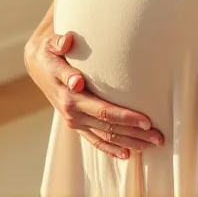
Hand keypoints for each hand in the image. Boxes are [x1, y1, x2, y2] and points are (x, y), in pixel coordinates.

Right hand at [24, 29, 163, 158]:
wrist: (38, 63)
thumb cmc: (51, 50)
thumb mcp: (52, 43)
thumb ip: (60, 42)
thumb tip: (67, 42)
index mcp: (69, 93)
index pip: (103, 109)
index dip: (125, 116)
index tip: (146, 119)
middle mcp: (72, 111)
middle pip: (109, 126)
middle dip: (135, 132)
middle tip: (159, 136)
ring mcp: (74, 120)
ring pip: (105, 136)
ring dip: (130, 142)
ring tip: (153, 144)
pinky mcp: (76, 123)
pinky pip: (95, 140)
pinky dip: (111, 149)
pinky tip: (128, 154)